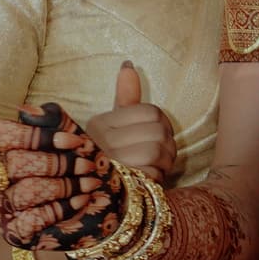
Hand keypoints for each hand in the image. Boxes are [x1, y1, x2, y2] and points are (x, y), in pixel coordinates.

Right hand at [0, 113, 101, 247]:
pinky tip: (80, 202)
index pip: (1, 134)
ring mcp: (7, 204)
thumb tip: (32, 111)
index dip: (36, 135)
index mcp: (10, 149)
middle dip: (57, 164)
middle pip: (15, 163)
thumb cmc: (80, 167)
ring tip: (89, 184)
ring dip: (63, 186)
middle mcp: (2, 176)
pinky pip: (30, 220)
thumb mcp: (73, 139)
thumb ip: (55, 120)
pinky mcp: (16, 230)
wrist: (100, 207)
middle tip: (87, 166)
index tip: (75, 141)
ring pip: (25, 191)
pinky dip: (60, 209)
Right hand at [68, 62, 179, 182]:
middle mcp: (101, 141)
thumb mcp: (115, 124)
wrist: (91, 194)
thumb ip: (126, 97)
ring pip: (156, 151)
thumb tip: (128, 64)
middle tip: (162, 154)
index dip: (162, 123)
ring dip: (164, 162)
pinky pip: (152, 175)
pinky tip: (150, 179)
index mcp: (100, 123)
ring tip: (157, 166)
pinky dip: (156, 178)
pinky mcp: (118, 186)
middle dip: (167, 145)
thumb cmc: (109, 155)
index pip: (151, 112)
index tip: (159, 134)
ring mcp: (108, 164)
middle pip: (157, 131)